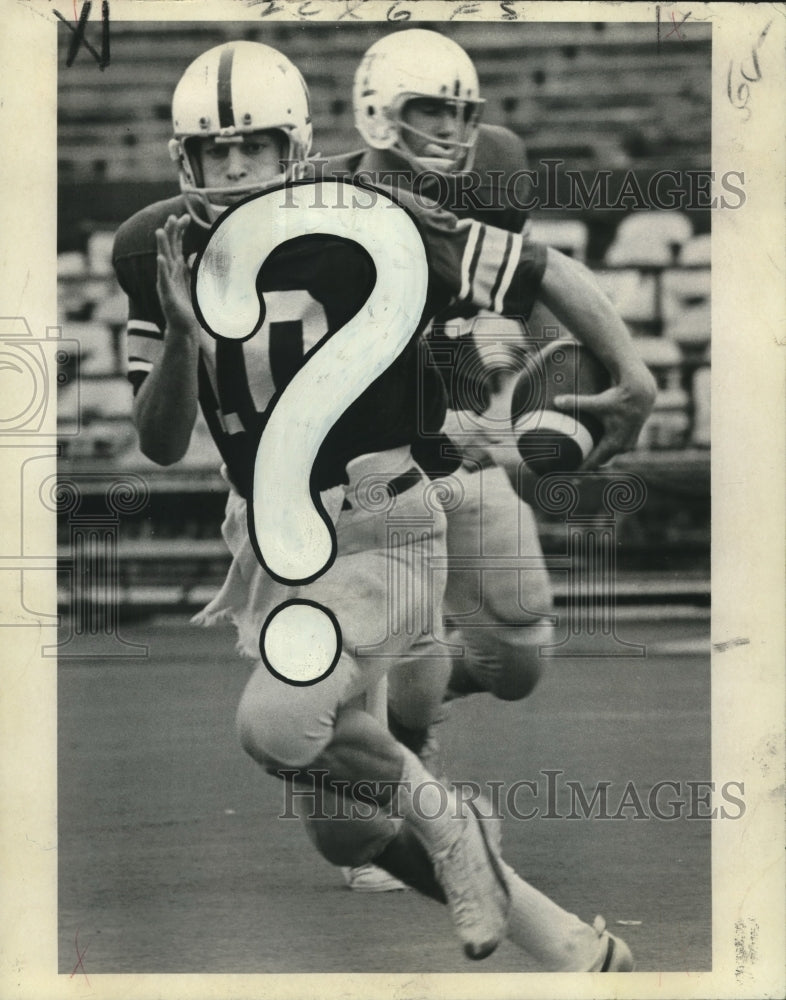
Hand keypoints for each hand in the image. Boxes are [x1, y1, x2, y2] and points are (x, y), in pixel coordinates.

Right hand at [156, 214, 197, 339]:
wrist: (183, 327)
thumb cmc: (186, 306)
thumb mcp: (190, 283)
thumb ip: (189, 268)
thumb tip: (192, 254)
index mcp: (175, 270)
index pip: (177, 245)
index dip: (180, 231)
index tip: (186, 217)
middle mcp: (169, 273)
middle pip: (169, 248)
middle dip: (171, 232)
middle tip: (174, 216)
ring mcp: (166, 283)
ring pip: (163, 260)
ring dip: (162, 245)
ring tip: (161, 231)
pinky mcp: (167, 294)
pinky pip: (163, 279)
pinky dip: (162, 268)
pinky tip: (161, 258)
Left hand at [554, 365, 656, 469]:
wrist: (640, 394)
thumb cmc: (619, 398)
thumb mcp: (597, 402)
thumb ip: (577, 402)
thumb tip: (556, 401)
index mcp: (613, 443)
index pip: (593, 461)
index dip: (580, 469)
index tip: (568, 476)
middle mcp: (622, 447)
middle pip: (599, 462)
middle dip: (585, 466)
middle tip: (569, 472)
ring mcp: (627, 445)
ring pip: (607, 457)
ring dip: (595, 460)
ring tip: (579, 464)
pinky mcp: (629, 441)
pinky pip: (613, 451)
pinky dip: (603, 453)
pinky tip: (593, 453)